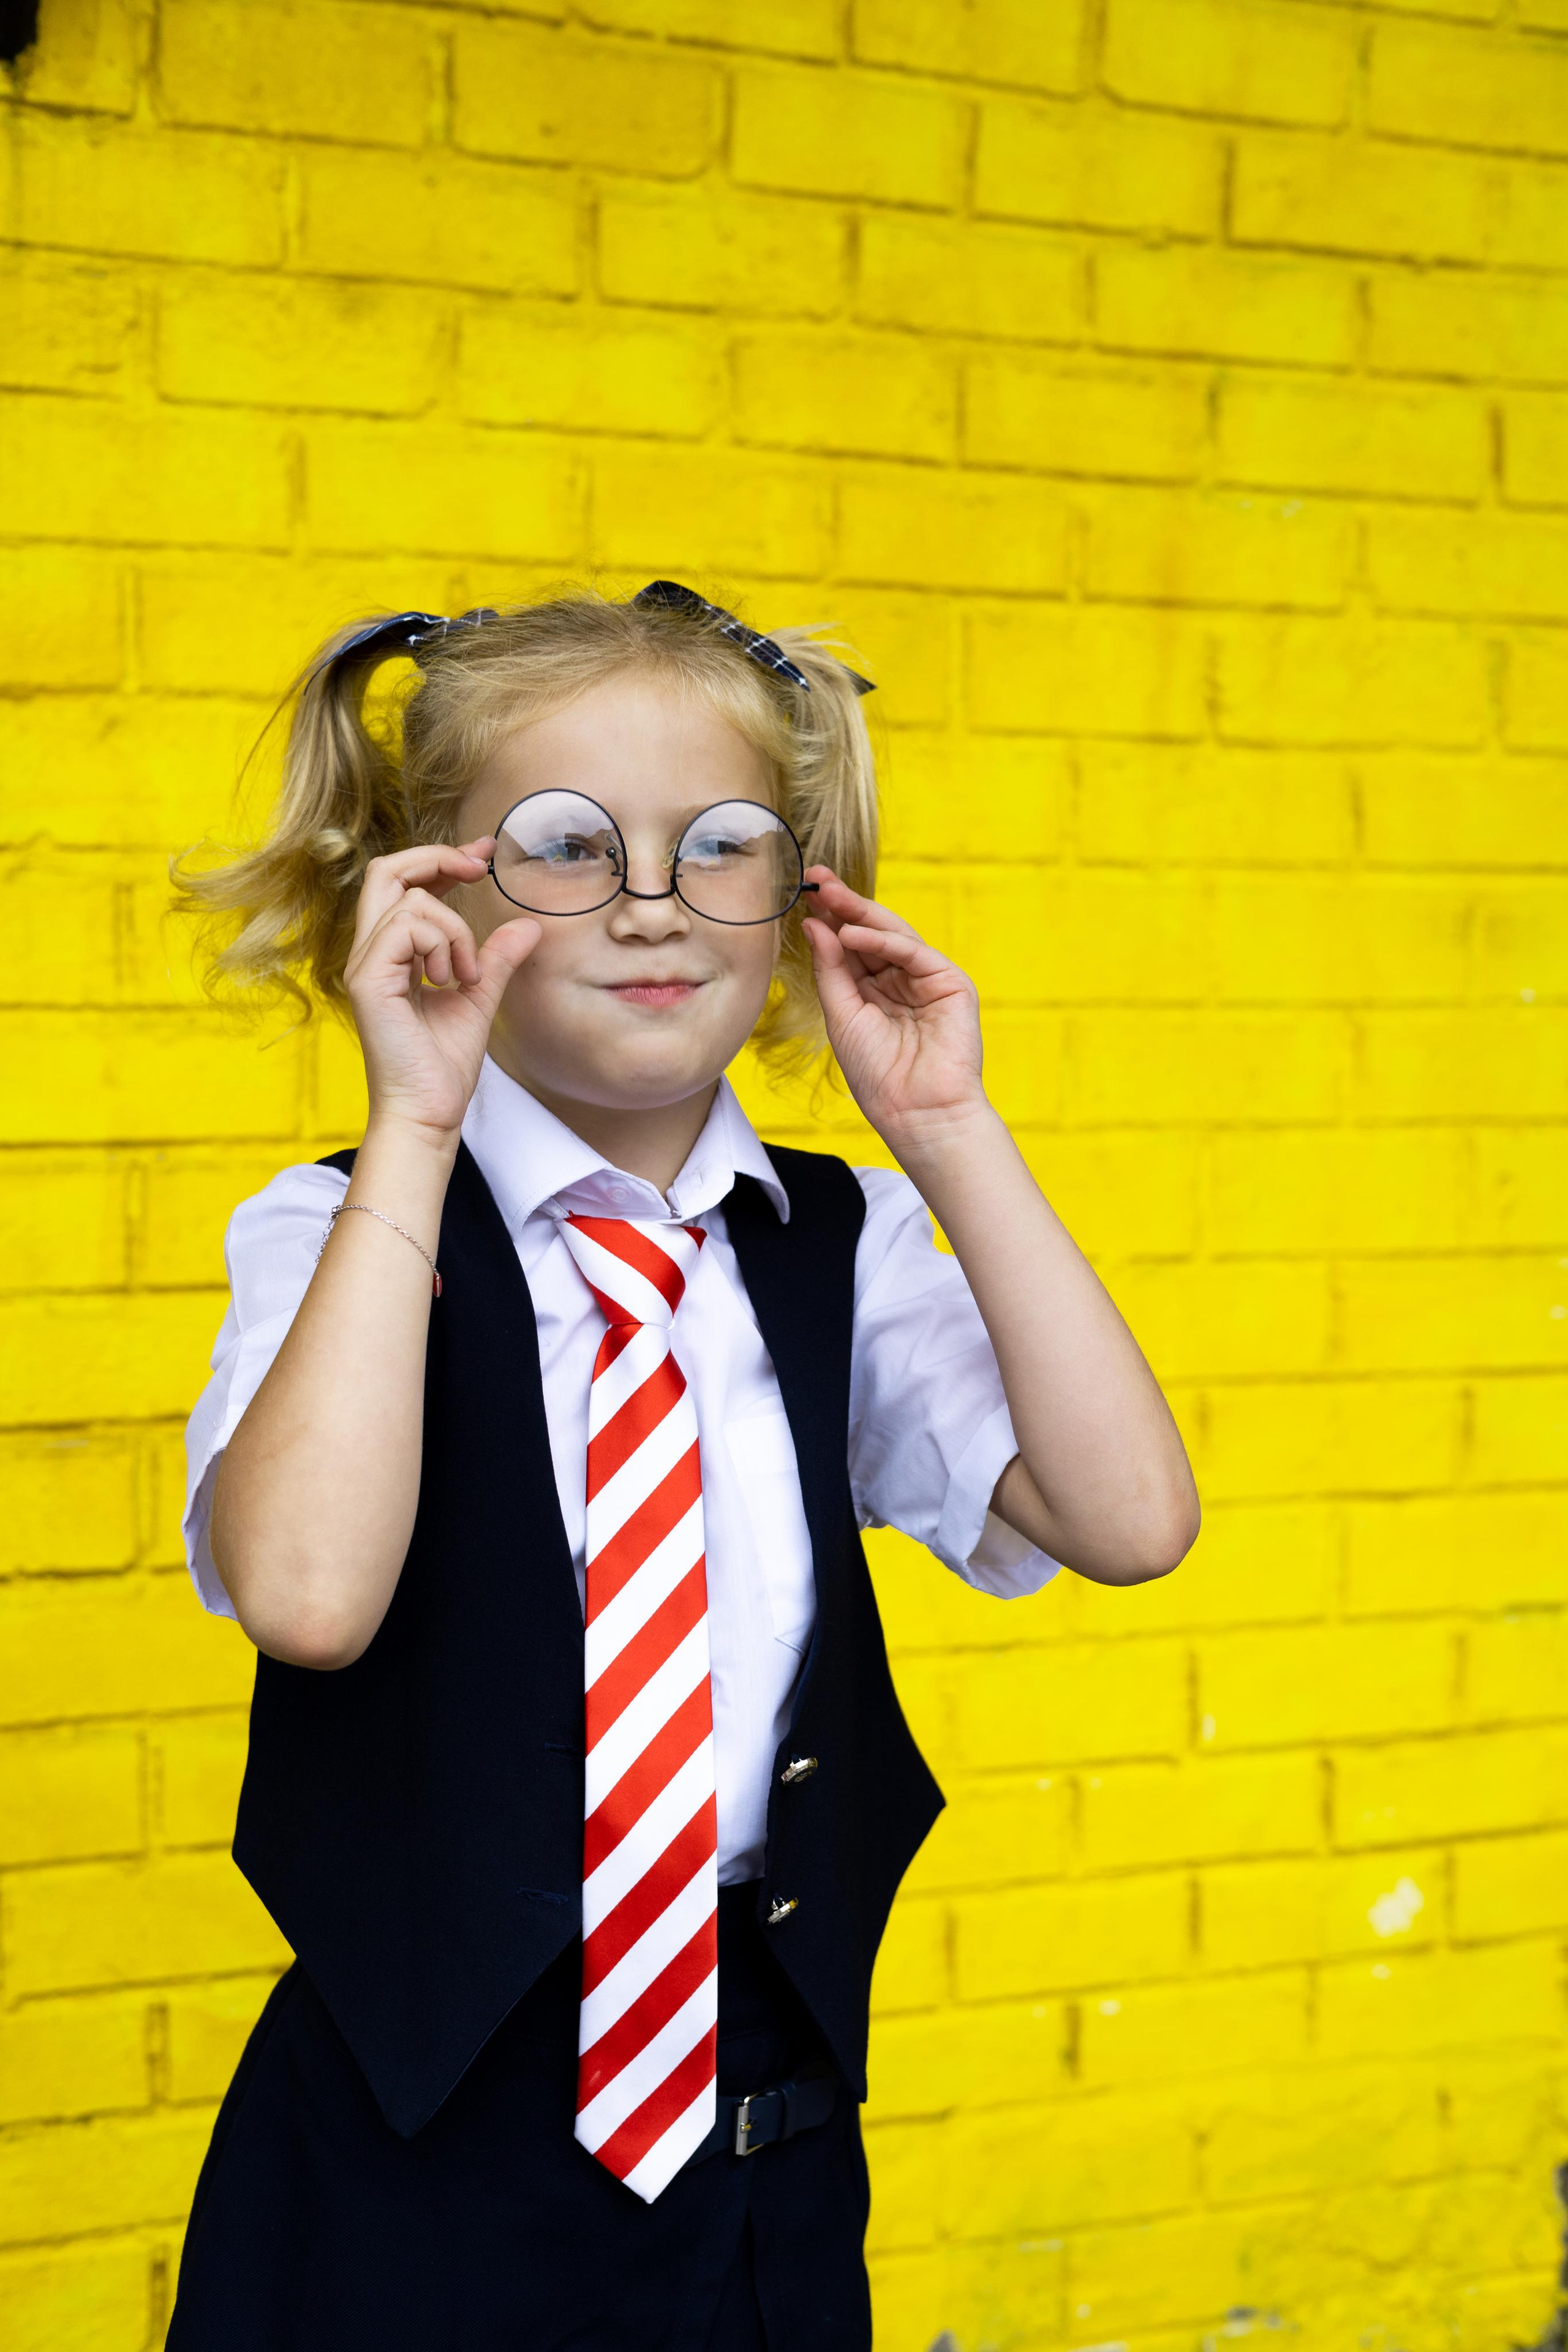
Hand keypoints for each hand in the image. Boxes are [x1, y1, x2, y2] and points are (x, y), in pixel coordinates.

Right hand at [343, 840, 539, 1139]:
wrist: (429, 1112)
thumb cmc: (443, 1066)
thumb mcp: (479, 998)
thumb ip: (497, 959)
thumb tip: (527, 925)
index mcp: (391, 953)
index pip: (403, 884)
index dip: (440, 860)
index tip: (483, 857)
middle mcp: (370, 952)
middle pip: (387, 871)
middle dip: (437, 858)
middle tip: (479, 868)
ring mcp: (365, 964)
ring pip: (411, 901)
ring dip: (454, 930)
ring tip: (465, 976)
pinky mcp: (368, 979)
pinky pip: (408, 926)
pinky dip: (443, 944)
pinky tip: (451, 980)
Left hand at [802, 870, 986, 1152]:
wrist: (916, 1111)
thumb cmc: (878, 1075)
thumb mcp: (842, 1015)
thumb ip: (830, 969)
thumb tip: (814, 925)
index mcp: (874, 991)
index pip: (850, 946)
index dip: (829, 919)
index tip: (804, 892)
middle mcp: (901, 980)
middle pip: (870, 933)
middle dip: (844, 905)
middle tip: (817, 878)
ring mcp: (927, 979)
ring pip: (892, 935)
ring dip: (859, 914)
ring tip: (827, 897)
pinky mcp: (950, 982)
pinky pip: (913, 952)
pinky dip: (882, 941)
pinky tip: (852, 935)